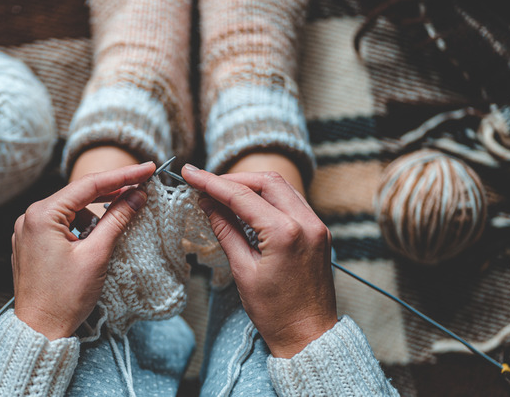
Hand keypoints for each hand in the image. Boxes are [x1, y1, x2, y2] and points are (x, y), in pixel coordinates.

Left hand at [12, 162, 154, 339]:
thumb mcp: (96, 255)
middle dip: (111, 192)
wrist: (40, 331)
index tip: (147, 168)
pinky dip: (81, 227)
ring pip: (71, 210)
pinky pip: (61, 225)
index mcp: (42, 215)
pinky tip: (95, 239)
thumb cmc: (64, 298)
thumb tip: (137, 195)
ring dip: (95, 213)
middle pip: (78, 194)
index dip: (123, 175)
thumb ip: (117, 219)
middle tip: (141, 187)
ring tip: (115, 227)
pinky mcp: (32, 244)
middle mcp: (30, 217)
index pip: (89, 185)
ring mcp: (28, 231)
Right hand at [181, 165, 336, 357]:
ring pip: (281, 187)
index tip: (191, 174)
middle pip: (266, 181)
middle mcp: (306, 223)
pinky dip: (268, 197)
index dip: (212, 183)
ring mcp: (317, 226)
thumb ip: (226, 231)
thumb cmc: (275, 312)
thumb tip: (208, 206)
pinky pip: (292, 201)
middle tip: (205, 184)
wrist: (309, 336)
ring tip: (223, 192)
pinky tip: (248, 205)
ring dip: (251, 185)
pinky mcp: (319, 232)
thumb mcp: (243, 271)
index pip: (242, 196)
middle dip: (233, 179)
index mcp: (285, 233)